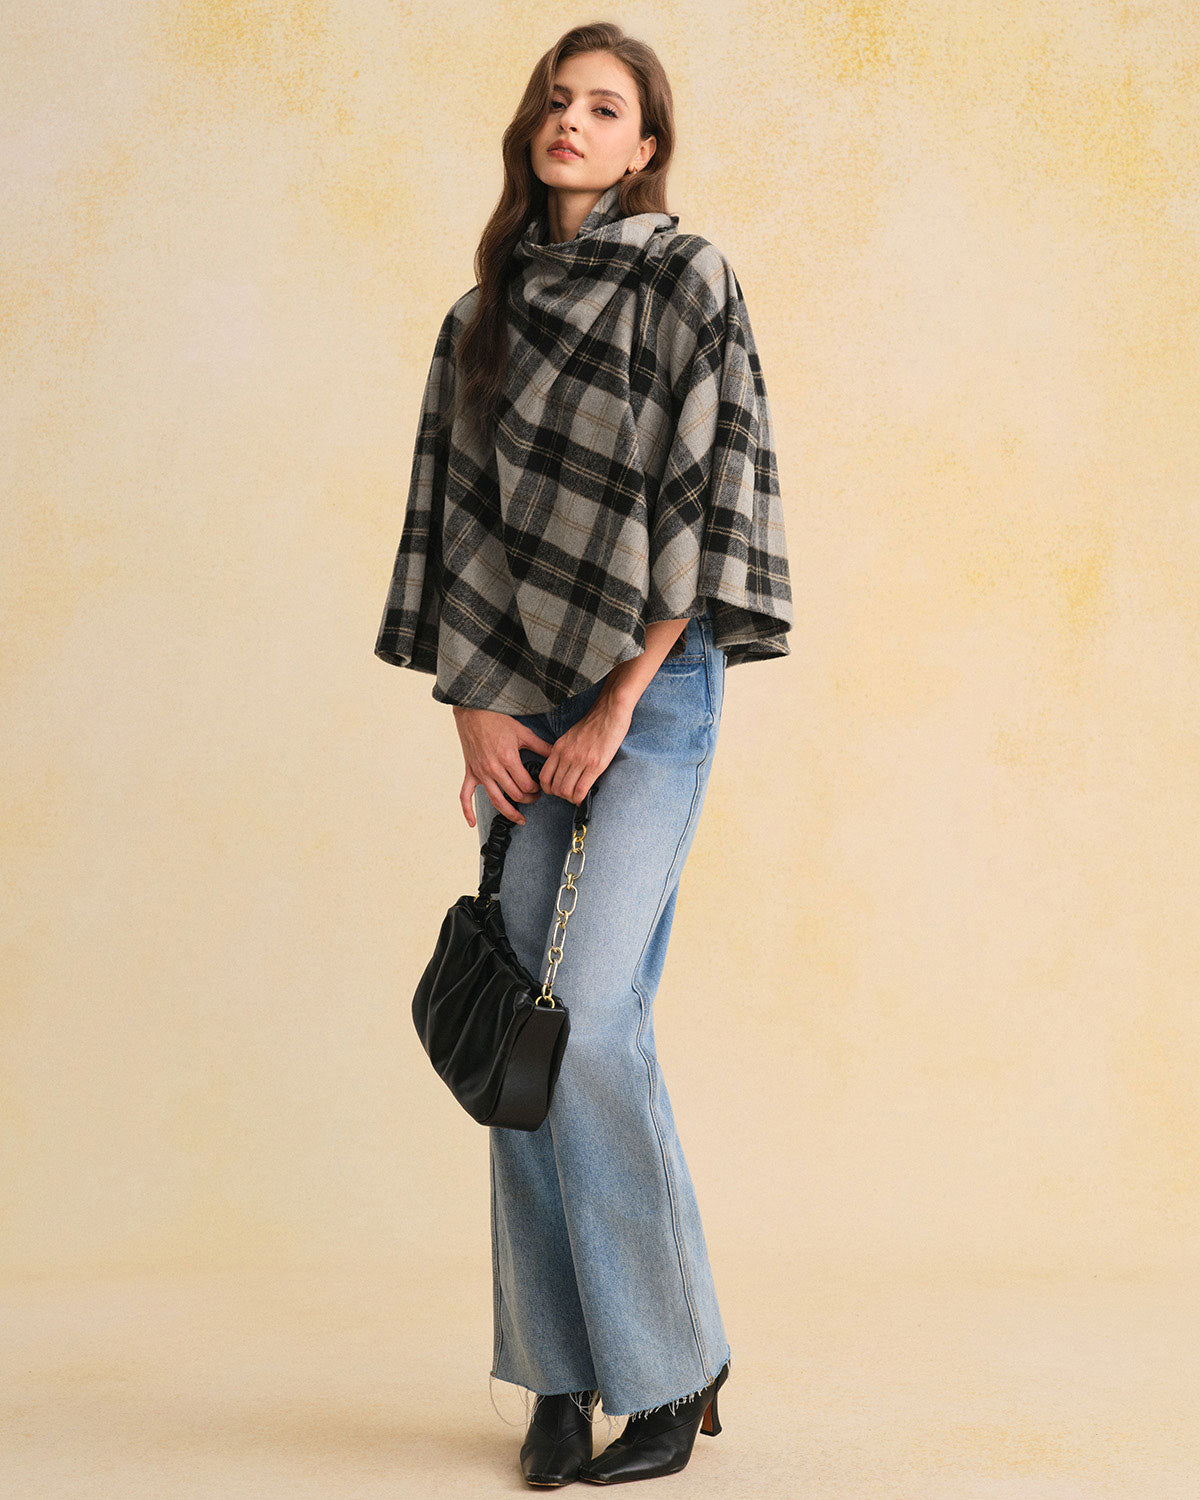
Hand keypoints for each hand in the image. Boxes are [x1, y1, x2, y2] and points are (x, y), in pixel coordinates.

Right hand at [454, 707, 555, 827]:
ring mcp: (480, 773)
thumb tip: (557, 756)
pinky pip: (465, 796)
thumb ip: (541, 746)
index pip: (526, 784)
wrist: (473, 712)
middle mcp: (493, 769)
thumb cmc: (498, 721)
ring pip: (496, 801)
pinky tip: (472, 824)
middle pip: (514, 795)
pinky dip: (467, 811)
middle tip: (535, 797)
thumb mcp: (523, 732)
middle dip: (528, 799)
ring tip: (520, 819)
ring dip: (509, 812)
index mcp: (508, 759)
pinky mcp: (470, 773)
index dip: (537, 789)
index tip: (540, 787)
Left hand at [536, 689, 632, 806]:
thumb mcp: (570, 737)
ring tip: (578, 796)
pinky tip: (586, 797)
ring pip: (566, 791)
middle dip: (561, 796)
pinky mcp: (595, 765)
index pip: (544, 776)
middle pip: (555, 787)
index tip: (557, 790)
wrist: (610, 711)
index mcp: (558, 748)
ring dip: (571, 799)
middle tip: (570, 795)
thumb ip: (563, 752)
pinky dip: (582, 798)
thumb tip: (562, 769)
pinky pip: (582, 789)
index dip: (549, 789)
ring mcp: (580, 760)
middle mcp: (566, 755)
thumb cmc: (593, 724)